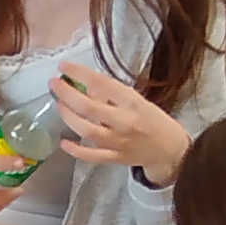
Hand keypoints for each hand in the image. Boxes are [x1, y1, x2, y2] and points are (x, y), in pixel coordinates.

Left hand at [49, 66, 189, 179]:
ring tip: (59, 105)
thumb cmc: (154, 121)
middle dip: (67, 94)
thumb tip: (83, 85)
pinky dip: (75, 150)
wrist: (171, 151)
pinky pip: (91, 156)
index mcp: (133, 102)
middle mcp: (124, 121)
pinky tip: (63, 142)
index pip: (102, 84)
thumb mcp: (138, 101)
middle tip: (54, 84)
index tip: (64, 66)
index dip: (80, 73)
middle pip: (89, 107)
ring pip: (86, 130)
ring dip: (68, 116)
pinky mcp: (115, 158)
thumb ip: (112, 95)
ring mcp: (118, 142)